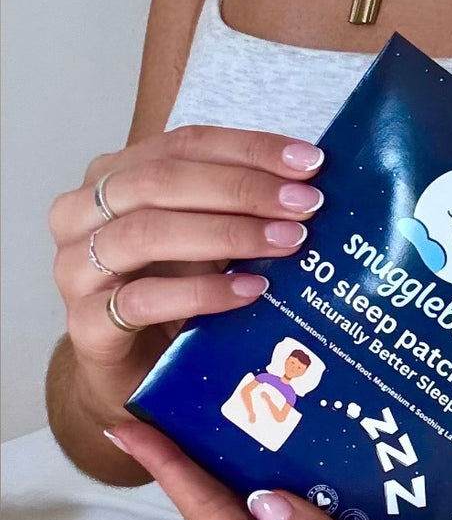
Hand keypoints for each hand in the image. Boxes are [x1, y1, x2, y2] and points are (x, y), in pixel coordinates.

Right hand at [49, 125, 325, 429]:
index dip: (248, 148)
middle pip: (162, 180)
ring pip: (146, 233)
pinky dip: (202, 293)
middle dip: (242, 189)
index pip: (183, 144)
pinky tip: (250, 291)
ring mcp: (75, 269)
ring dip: (227, 234)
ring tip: (286, 242)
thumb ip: (236, 212)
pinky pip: (143, 300)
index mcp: (111, 178)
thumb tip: (307, 191)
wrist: (131, 374)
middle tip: (304, 204)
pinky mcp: (84, 325)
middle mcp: (80, 214)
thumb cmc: (168, 298)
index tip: (309, 163)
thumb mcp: (205, 243)